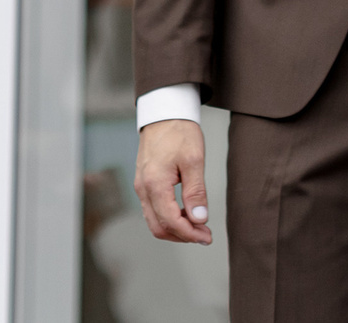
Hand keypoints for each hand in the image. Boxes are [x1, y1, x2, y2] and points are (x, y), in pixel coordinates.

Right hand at [132, 120, 211, 244]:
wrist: (164, 112)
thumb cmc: (179, 132)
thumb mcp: (194, 160)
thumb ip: (196, 192)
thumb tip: (199, 219)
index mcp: (154, 184)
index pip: (170, 222)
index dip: (189, 234)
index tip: (206, 236)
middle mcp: (143, 189)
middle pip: (159, 227)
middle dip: (182, 236)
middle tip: (204, 235)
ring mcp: (141, 186)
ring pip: (154, 221)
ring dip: (176, 229)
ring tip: (198, 226)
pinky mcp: (144, 183)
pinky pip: (153, 210)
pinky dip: (168, 218)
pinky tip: (185, 213)